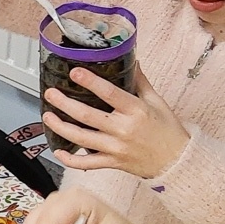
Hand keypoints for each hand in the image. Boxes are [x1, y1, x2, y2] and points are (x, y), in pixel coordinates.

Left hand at [44, 64, 188, 179]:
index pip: (109, 94)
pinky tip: (57, 151)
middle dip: (65, 104)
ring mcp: (116, 148)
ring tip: (48, 115)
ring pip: (81, 138)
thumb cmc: (167, 130)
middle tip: (51, 93)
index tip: (75, 73)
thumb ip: (140, 81)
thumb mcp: (156, 101)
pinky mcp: (112, 162)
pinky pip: (87, 164)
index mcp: (136, 111)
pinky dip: (70, 160)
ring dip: (60, 127)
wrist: (176, 161)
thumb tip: (131, 60)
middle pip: (87, 116)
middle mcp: (123, 130)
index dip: (90, 82)